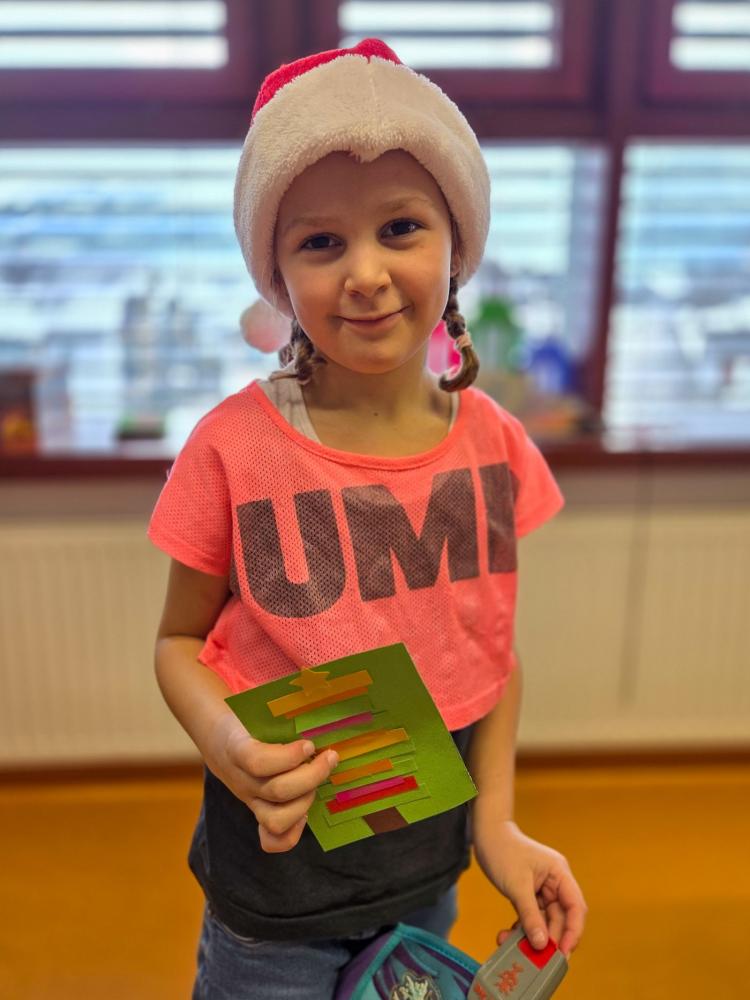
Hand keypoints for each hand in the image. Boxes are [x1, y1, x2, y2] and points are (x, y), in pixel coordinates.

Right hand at [205, 712, 337, 852]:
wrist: (222, 741)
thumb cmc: (249, 721)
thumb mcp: (258, 710)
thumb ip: (283, 707)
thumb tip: (315, 691)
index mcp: (238, 749)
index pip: (257, 761)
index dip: (288, 757)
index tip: (309, 744)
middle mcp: (242, 780)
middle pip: (277, 791)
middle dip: (312, 775)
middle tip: (329, 757)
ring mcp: (250, 800)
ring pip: (277, 819)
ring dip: (306, 800)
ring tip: (318, 779)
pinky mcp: (260, 814)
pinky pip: (272, 840)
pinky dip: (293, 832)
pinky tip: (306, 811)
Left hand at [473, 818, 586, 958]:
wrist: (485, 834)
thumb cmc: (503, 850)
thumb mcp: (516, 885)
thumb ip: (530, 915)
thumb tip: (542, 944)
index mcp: (560, 874)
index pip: (576, 907)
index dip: (573, 932)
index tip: (563, 953)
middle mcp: (555, 883)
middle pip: (560, 919)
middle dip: (549, 939)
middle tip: (537, 960)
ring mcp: (542, 889)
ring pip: (544, 921)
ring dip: (531, 937)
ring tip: (514, 949)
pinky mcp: (529, 894)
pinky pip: (531, 917)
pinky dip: (522, 928)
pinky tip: (507, 936)